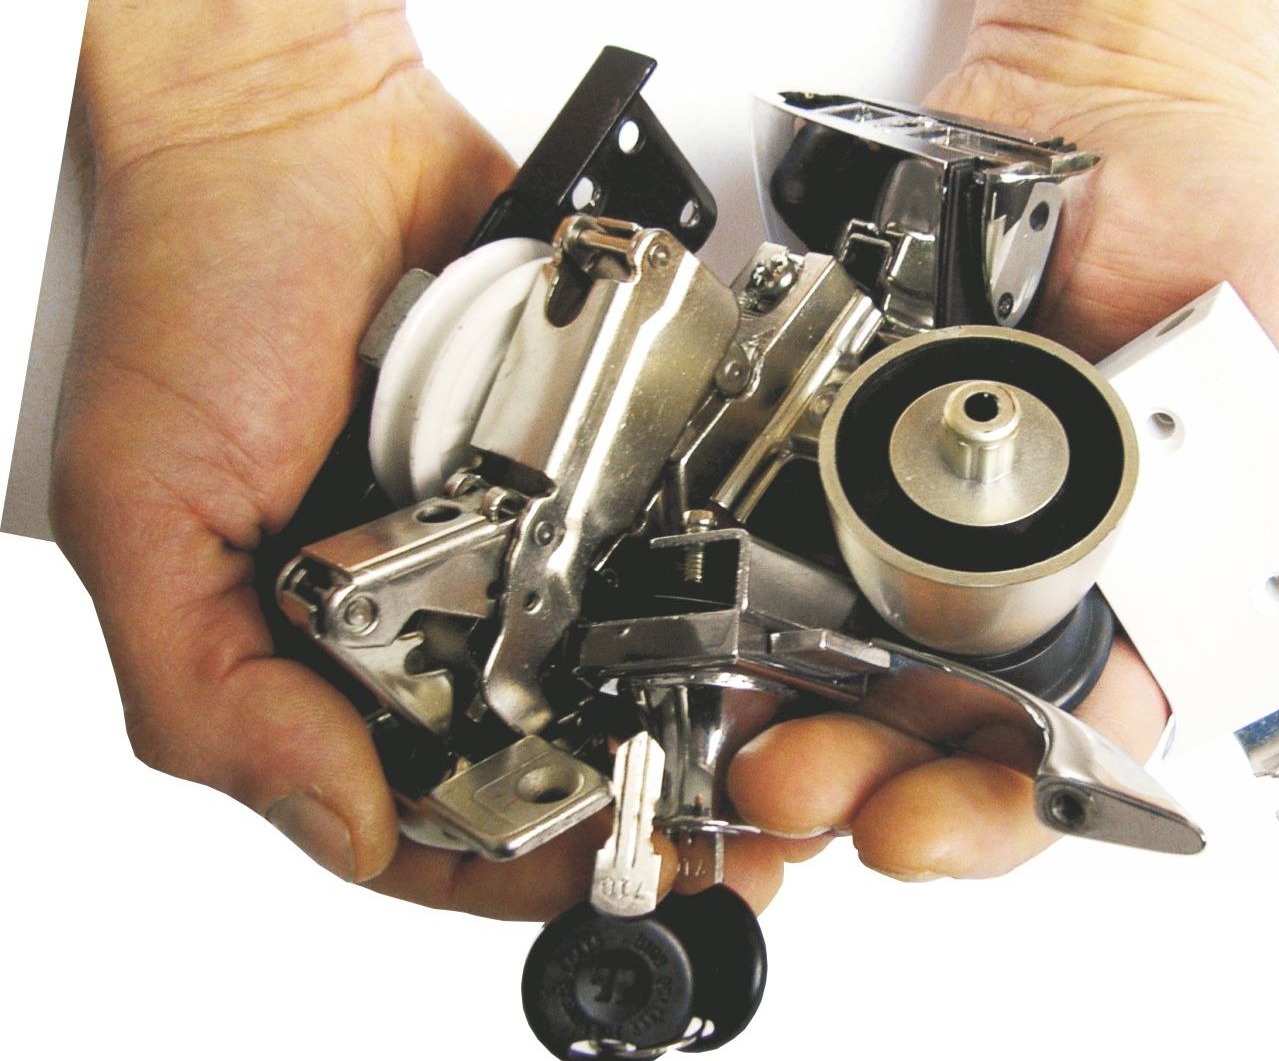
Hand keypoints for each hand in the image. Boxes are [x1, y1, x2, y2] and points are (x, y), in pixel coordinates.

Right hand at [50, 0, 821, 916]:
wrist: (297, 127)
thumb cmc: (198, 295)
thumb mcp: (150, 519)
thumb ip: (216, 697)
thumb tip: (344, 822)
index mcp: (315, 658)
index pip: (427, 814)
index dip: (520, 865)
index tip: (623, 873)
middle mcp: (421, 610)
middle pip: (540, 755)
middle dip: (632, 801)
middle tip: (726, 831)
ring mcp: (507, 537)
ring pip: (611, 665)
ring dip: (683, 709)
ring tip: (761, 746)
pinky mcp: (574, 459)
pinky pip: (650, 542)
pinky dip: (697, 580)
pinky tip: (751, 620)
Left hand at [727, 0, 1278, 878]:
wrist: (1129, 133)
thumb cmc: (1256, 262)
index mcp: (1157, 623)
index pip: (1079, 762)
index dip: (1013, 811)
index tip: (946, 821)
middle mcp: (1039, 602)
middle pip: (947, 738)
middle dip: (885, 786)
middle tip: (830, 795)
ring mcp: (938, 537)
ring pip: (857, 675)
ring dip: (808, 725)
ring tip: (767, 748)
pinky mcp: (864, 469)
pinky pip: (797, 556)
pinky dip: (757, 611)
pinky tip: (730, 647)